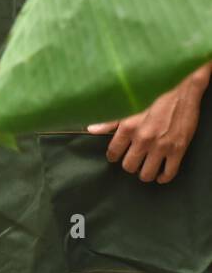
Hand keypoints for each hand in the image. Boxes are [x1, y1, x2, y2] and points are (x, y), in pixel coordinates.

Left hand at [87, 65, 211, 182]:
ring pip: (147, 174)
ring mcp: (161, 147)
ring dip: (145, 173)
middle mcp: (143, 139)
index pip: (113, 152)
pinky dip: (163, 177)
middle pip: (129, 166)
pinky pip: (168, 174)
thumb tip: (90, 129)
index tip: (116, 156)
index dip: (113, 156)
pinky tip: (160, 174)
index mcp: (129, 127)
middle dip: (130, 165)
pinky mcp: (177, 151)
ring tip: (146, 167)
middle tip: (134, 160)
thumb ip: (110, 121)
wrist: (182, 95)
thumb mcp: (130, 107)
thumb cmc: (154, 98)